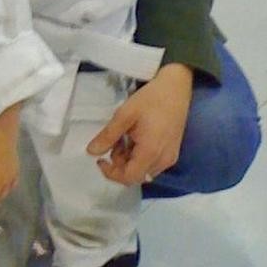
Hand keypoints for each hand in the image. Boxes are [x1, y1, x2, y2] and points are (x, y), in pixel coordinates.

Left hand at [85, 63, 193, 185]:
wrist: (175, 88)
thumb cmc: (151, 99)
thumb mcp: (124, 115)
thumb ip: (107, 136)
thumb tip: (91, 152)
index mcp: (151, 152)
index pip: (129, 177)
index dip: (111, 173)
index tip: (101, 160)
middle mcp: (163, 160)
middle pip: (136, 175)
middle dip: (120, 163)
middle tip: (115, 141)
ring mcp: (170, 157)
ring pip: (143, 169)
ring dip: (129, 159)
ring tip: (126, 136)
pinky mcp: (173, 152)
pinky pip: (152, 163)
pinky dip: (140, 155)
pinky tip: (136, 137)